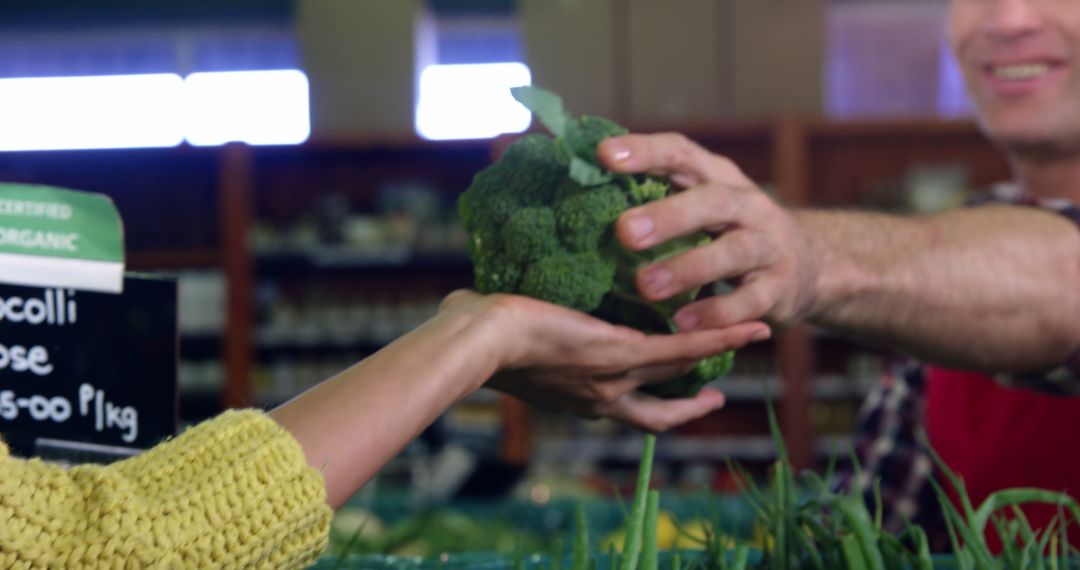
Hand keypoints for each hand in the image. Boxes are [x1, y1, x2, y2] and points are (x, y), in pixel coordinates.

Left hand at [440, 290, 770, 431]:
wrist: (477, 343)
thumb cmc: (472, 336)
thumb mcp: (500, 338)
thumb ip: (504, 327)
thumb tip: (472, 300)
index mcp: (576, 397)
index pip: (624, 407)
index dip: (652, 407)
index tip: (665, 400)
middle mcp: (602, 398)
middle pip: (660, 403)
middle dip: (689, 401)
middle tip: (715, 392)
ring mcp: (615, 378)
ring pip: (678, 370)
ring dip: (716, 354)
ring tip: (751, 334)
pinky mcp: (623, 353)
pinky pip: (683, 349)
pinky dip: (717, 339)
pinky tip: (744, 326)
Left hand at [598, 133, 822, 329]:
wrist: (809, 267)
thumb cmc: (729, 232)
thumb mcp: (700, 206)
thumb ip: (655, 196)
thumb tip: (582, 185)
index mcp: (719, 177)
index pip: (681, 153)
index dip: (645, 152)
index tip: (603, 156)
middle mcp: (747, 205)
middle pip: (711, 201)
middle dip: (668, 216)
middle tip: (624, 232)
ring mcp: (768, 246)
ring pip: (732, 252)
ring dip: (688, 268)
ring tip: (646, 287)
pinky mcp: (779, 288)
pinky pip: (749, 301)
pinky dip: (716, 313)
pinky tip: (683, 324)